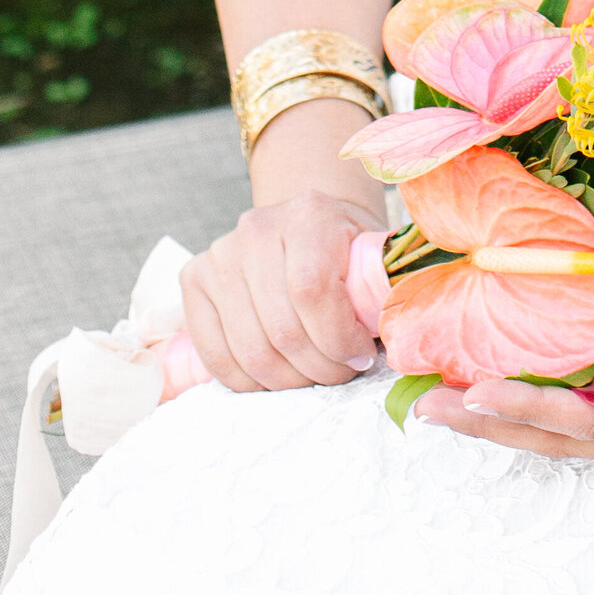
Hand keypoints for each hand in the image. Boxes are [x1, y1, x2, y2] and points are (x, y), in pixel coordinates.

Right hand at [181, 188, 383, 391]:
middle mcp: (257, 228)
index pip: (312, 291)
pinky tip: (277, 376)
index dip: (337, 338)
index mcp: (308, 214)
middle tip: (340, 374)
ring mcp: (220, 254)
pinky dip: (248, 381)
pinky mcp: (194, 279)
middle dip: (319, 368)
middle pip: (282, 328)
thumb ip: (381, 289)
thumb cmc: (344, 247)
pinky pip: (215, 353)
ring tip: (312, 375)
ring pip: (249, 348)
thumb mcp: (371, 255)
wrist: (302, 224)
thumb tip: (399, 335)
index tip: (361, 355)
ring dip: (287, 380)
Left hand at [416, 377, 593, 460]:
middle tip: (428, 401)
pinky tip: (493, 384)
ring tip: (439, 396)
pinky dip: (533, 404)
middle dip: (495, 423)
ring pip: (563, 429)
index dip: (535, 409)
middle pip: (562, 434)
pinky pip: (579, 412)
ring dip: (502, 418)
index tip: (479, 392)